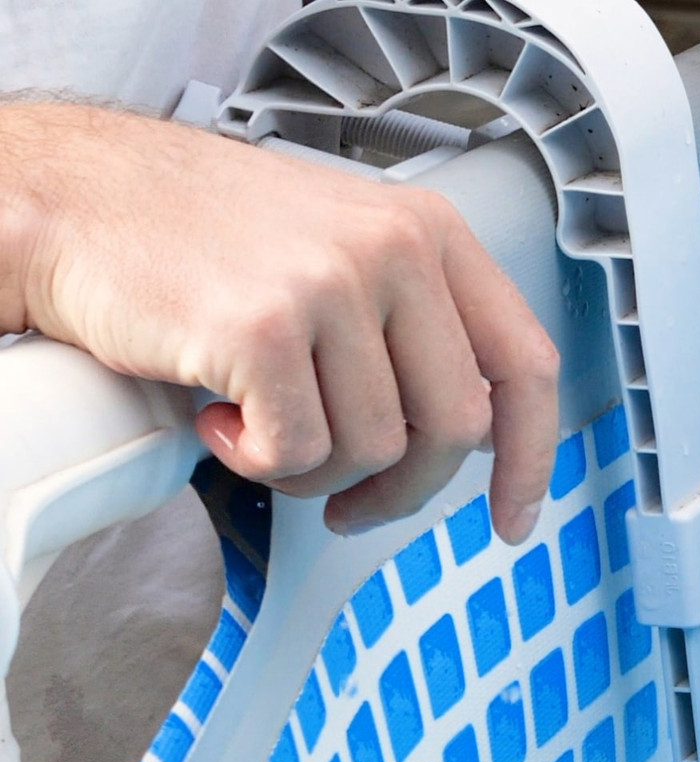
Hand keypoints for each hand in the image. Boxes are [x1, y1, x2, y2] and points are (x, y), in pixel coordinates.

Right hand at [0, 102, 558, 540]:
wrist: (72, 203)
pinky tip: (215, 418)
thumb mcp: (342, 253)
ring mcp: (330, 284)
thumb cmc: (203, 242)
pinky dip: (255, 462)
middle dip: (401, 488)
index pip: (525, 366)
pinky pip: (299, 454)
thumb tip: (478, 435)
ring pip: (374, 451)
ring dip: (312, 471)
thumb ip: (417, 328)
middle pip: (454, 431)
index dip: (529, 460)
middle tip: (345, 501)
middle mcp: (393, 249)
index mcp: (429, 233)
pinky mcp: (264, 329)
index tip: (512, 521)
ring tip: (255, 426)